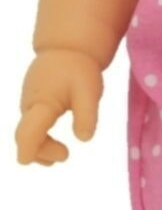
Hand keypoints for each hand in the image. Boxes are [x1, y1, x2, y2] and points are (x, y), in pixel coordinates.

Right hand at [15, 49, 103, 166]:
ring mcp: (29, 105)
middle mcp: (30, 106)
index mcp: (42, 103)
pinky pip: (31, 127)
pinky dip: (40, 139)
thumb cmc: (79, 69)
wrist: (67, 48)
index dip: (28, 149)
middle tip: (65, 155)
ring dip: (41, 148)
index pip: (28, 132)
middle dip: (41, 151)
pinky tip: (55, 146)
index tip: (29, 161)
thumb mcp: (89, 91)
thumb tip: (83, 139)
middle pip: (25, 137)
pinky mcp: (33, 105)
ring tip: (62, 154)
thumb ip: (86, 115)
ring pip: (27, 133)